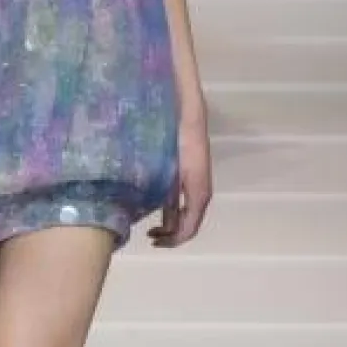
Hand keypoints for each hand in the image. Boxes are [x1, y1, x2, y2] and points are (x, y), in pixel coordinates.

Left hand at [149, 114, 211, 248]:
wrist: (185, 106)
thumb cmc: (178, 133)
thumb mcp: (172, 166)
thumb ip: (169, 195)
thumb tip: (161, 222)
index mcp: (198, 191)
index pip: (189, 227)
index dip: (173, 240)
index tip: (152, 241)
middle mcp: (198, 189)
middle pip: (187, 223)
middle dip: (169, 235)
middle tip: (148, 236)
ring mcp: (193, 181)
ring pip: (182, 211)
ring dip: (168, 224)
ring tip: (147, 227)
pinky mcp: (185, 172)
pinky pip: (179, 197)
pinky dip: (167, 208)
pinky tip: (150, 206)